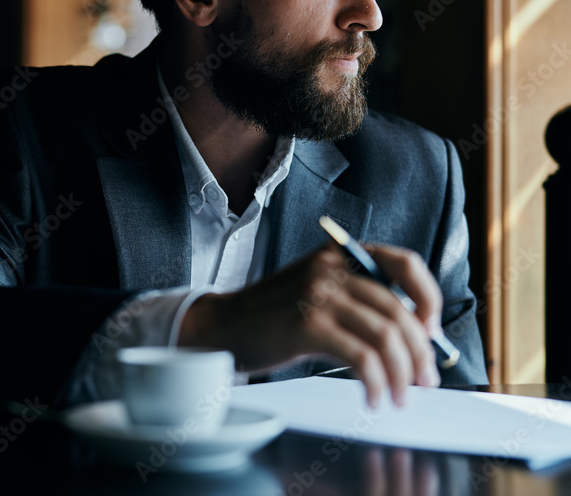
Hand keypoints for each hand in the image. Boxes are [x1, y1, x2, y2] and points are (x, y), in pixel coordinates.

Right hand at [178, 242, 442, 406]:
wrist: (223, 325)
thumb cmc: (272, 316)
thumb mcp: (317, 292)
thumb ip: (358, 302)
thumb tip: (413, 339)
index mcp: (339, 255)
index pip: (405, 263)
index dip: (428, 298)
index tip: (430, 332)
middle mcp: (331, 268)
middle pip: (400, 311)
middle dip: (420, 353)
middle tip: (423, 381)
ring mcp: (319, 295)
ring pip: (386, 337)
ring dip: (401, 375)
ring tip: (398, 397)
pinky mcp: (308, 325)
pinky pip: (362, 359)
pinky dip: (376, 384)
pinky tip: (372, 398)